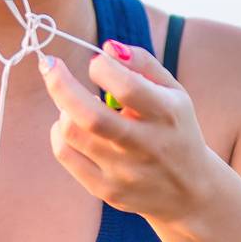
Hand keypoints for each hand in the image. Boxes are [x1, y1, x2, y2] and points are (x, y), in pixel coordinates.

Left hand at [38, 40, 226, 227]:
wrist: (190, 193)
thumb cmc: (174, 129)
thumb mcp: (173, 92)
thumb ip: (143, 63)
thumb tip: (107, 48)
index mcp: (166, 114)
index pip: (126, 87)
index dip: (102, 67)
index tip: (96, 62)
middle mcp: (146, 145)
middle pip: (90, 116)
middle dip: (61, 84)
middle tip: (50, 65)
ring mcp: (125, 172)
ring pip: (72, 133)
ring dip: (64, 110)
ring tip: (74, 105)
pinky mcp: (107, 190)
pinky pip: (66, 155)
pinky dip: (59, 133)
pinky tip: (70, 125)